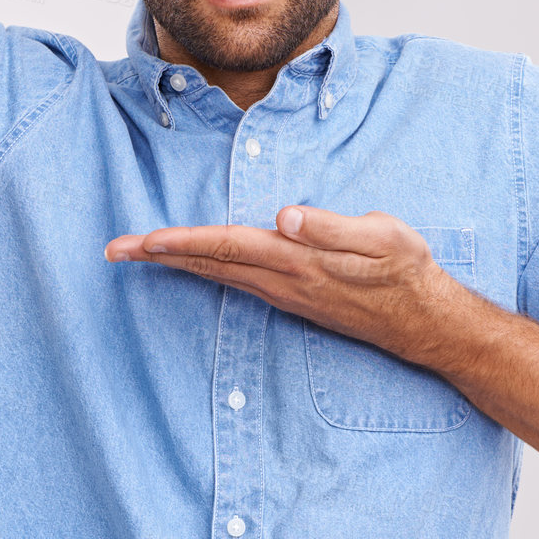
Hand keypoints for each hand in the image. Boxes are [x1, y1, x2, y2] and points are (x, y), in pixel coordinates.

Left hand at [104, 206, 460, 365]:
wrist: (426, 323)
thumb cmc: (406, 273)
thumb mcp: (381, 239)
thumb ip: (331, 227)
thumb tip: (285, 215)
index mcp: (298, 262)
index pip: (227, 246)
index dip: (182, 242)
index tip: (142, 240)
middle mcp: (283, 283)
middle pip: (210, 264)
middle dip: (160, 255)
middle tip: (113, 250)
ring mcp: (286, 295)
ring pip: (219, 275)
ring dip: (177, 263)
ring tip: (140, 253)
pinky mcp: (293, 299)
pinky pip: (236, 283)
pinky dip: (206, 270)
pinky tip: (194, 265)